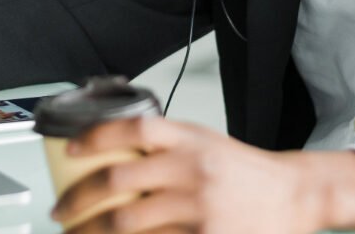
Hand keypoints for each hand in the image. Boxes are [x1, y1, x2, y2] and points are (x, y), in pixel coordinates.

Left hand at [52, 117, 354, 232]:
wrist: (294, 197)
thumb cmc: (247, 173)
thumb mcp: (206, 143)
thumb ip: (166, 148)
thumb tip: (109, 157)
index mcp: (190, 139)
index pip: (133, 130)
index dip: (95, 137)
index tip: (70, 150)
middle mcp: (192, 169)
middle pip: (117, 181)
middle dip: (78, 200)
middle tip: (60, 210)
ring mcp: (198, 208)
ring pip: (127, 222)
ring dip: (92, 231)